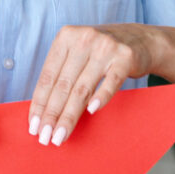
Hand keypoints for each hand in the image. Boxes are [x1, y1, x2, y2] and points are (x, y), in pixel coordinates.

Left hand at [28, 24, 160, 146]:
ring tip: (61, 135)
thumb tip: (41, 110)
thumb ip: (61, 73)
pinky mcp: (125, 57)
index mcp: (65, 37)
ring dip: (70, 115)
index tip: (33, 125)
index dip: (39, 103)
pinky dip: (101, 97)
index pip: (47, 76)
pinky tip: (91, 111)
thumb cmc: (100, 52)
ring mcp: (105, 47)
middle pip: (63, 85)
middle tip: (45, 136)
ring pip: (82, 88)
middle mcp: (83, 39)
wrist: (141, 40)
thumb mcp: (77, 53)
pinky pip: (111, 82)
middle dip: (52, 114)